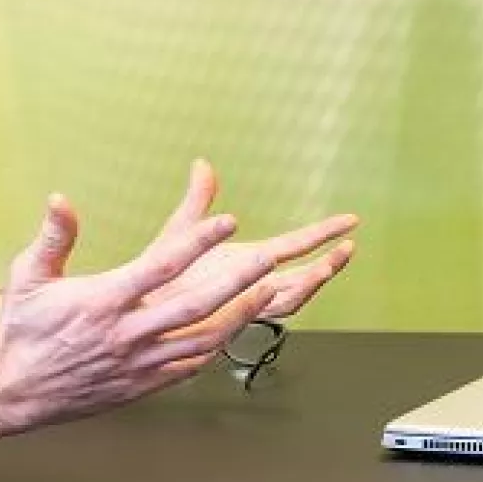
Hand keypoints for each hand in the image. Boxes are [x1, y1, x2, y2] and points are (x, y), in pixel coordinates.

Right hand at [0, 166, 351, 430]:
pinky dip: (216, 347)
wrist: (12, 390)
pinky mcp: (141, 385)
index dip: (200, 241)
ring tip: (267, 291)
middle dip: (237, 280)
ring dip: (239, 314)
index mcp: (103, 301)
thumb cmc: (20, 328)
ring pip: (201, 339)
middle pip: (195, 304)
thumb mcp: (27, 276)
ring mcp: (137, 363)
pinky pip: (189, 366)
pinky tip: (233, 330)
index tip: (230, 220)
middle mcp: (126, 333)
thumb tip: (61, 199)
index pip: (162, 265)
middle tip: (270, 258)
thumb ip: (53, 238)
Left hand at [146, 159, 357, 325]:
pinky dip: (287, 296)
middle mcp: (251, 285)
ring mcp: (243, 302)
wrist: (134, 309)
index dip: (324, 233)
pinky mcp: (232, 316)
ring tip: (330, 261)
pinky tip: (294, 280)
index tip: (349, 221)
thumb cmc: (154, 277)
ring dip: (314, 279)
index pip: (295, 246)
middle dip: (330, 261)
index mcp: (246, 263)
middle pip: (303, 276)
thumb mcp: (181, 230)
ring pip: (292, 296)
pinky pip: (267, 311)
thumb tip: (202, 165)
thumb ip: (197, 199)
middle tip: (348, 245)